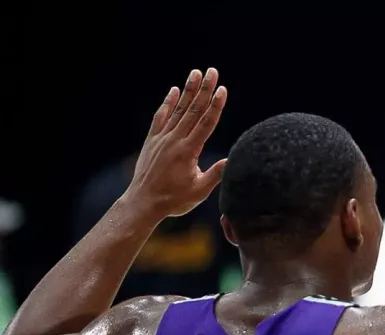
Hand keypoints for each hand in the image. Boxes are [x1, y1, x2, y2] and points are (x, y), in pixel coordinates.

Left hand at [125, 68, 227, 219]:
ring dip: (188, 90)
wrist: (143, 202)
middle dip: (204, 89)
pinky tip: (174, 90)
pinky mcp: (152, 141)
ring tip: (196, 73)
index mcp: (188, 151)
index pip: (206, 123)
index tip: (223, 90)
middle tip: (213, 71)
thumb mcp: (199, 191)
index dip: (215, 105)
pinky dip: (167, 103)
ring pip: (178, 109)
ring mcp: (161, 138)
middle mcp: (174, 140)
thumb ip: (215, 174)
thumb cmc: (174, 200)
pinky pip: (160, 117)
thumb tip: (231, 160)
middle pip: (193, 110)